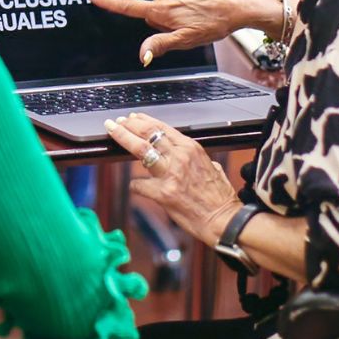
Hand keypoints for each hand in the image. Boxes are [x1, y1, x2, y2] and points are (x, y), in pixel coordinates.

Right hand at [83, 0, 283, 64]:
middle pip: (153, 7)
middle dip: (164, 16)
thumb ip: (160, 45)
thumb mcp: (185, 41)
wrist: (236, 5)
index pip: (126, 6)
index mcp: (160, 10)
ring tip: (197, 11)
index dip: (106, 1)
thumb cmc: (211, 26)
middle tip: (186, 23)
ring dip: (177, 5)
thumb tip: (142, 56)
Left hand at [104, 113, 240, 246]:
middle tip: (116, 122)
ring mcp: (171, 174)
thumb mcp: (210, 166)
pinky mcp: (163, 194)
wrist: (224, 220)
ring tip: (113, 132)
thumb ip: (193, 157)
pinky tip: (136, 186)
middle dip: (129, 125)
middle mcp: (180, 156)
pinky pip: (139, 184)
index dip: (144, 121)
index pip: (162, 127)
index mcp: (191, 148)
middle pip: (148, 133)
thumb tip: (180, 153)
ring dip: (123, 138)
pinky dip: (135, 185)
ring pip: (140, 149)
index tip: (133, 118)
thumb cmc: (220, 197)